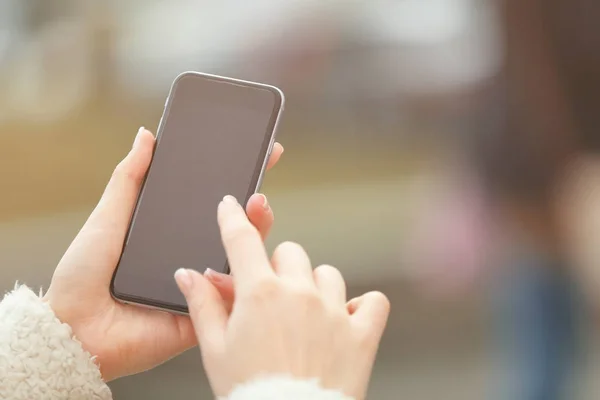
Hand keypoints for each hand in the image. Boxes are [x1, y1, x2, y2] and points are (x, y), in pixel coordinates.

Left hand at [43, 127, 283, 380]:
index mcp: (172, 234)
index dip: (237, 179)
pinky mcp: (203, 315)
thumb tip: (146, 135)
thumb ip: (130, 178)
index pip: (212, 204)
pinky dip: (239, 276)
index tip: (260, 152)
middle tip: (260, 186)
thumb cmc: (82, 274)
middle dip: (255, 206)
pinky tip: (241, 256)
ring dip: (257, 233)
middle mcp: (191, 257)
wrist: (73, 328)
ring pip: (241, 259)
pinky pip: (229, 296)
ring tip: (258, 208)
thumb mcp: (108, 217)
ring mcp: (200, 285)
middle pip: (234, 230)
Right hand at [175, 196, 389, 398]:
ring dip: (315, 286)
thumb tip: (188, 274)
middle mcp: (300, 293)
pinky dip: (361, 306)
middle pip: (290, 252)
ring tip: (304, 315)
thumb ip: (203, 305)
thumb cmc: (249, 391)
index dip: (233, 217)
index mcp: (260, 294)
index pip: (242, 240)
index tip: (231, 206)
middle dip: (277, 267)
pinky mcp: (362, 333)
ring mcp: (334, 311)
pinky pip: (373, 301)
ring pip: (328, 274)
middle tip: (270, 296)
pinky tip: (346, 318)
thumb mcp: (214, 350)